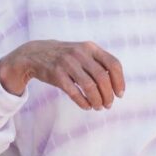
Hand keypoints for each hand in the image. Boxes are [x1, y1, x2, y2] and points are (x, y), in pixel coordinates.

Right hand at [0, 40, 125, 109]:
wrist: (35, 54)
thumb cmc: (65, 57)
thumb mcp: (82, 52)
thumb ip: (98, 63)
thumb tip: (116, 85)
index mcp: (90, 47)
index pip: (113, 64)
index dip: (119, 81)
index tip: (120, 94)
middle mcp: (80, 53)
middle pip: (102, 77)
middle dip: (108, 94)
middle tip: (108, 105)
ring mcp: (67, 63)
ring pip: (89, 86)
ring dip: (97, 100)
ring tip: (98, 107)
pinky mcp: (56, 74)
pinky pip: (74, 92)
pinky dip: (83, 102)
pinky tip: (87, 106)